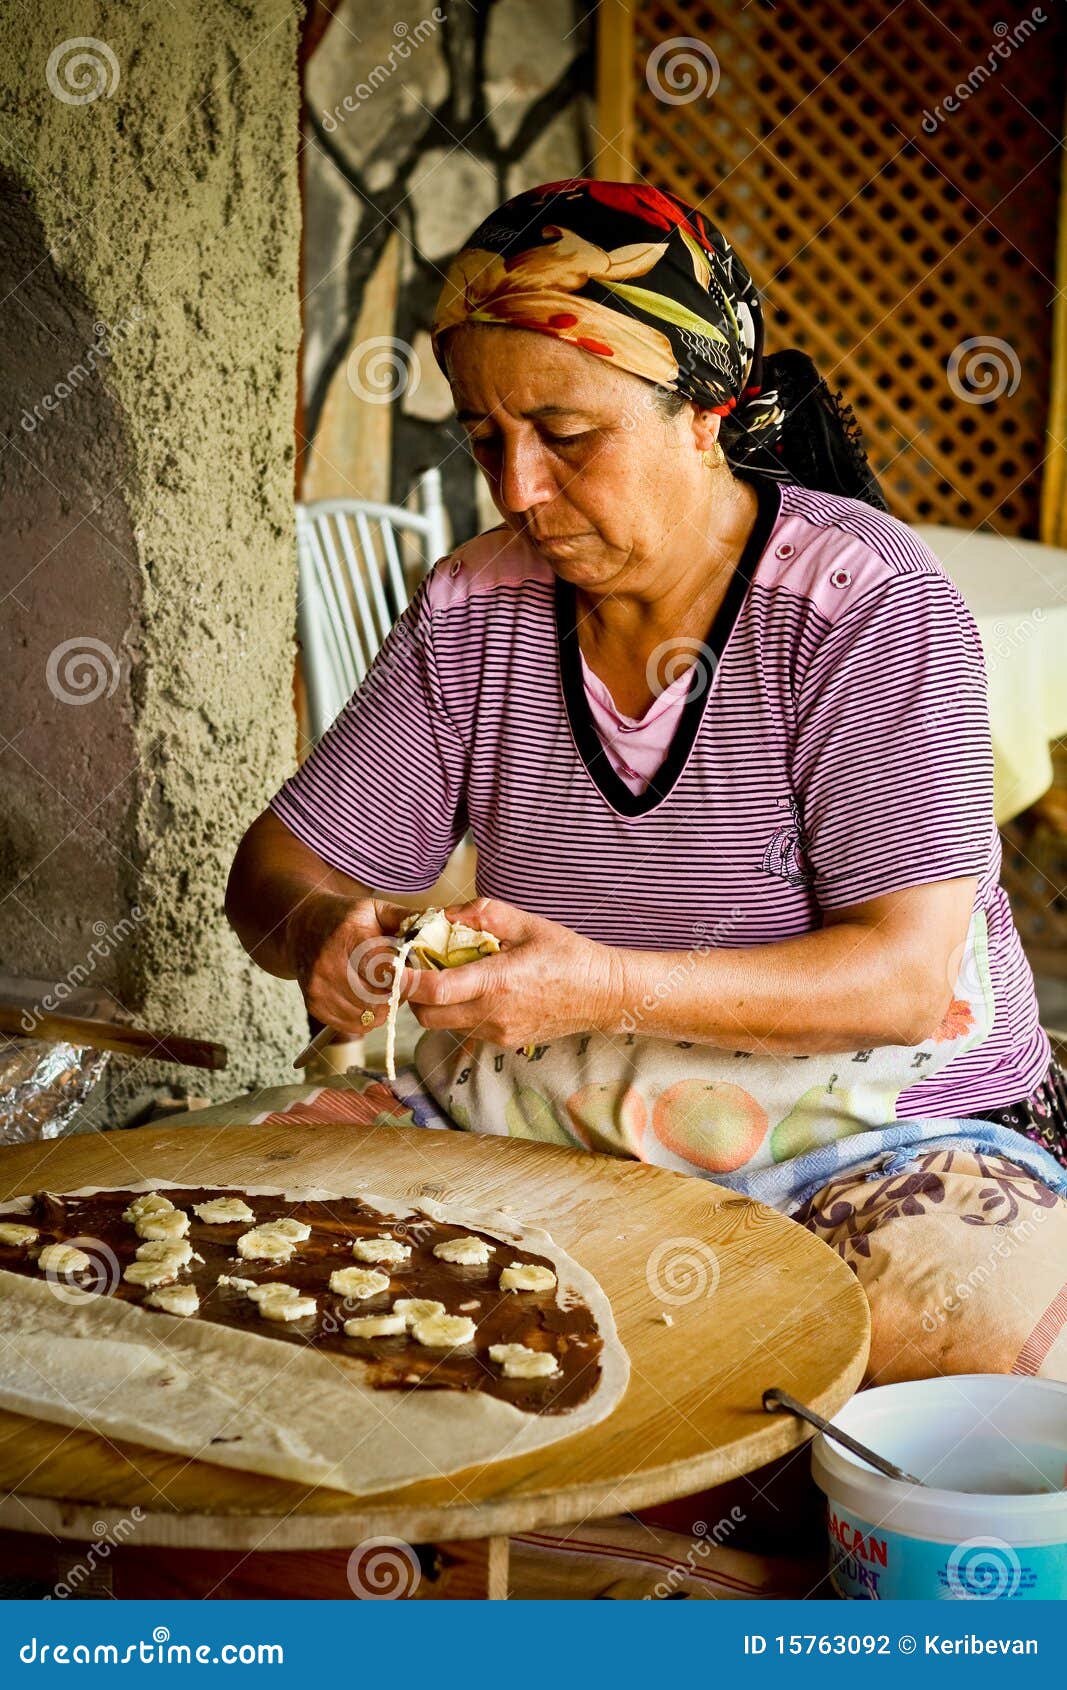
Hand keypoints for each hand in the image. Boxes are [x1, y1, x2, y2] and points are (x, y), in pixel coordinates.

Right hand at [286, 893, 411, 1037]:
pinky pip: (356, 1025)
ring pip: (371, 1016)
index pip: (386, 971)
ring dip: (384, 1007)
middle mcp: (329, 965)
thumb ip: (409, 919)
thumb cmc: (346, 918)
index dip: (407, 978)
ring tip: (380, 986)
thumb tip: (443, 926)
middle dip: (398, 993)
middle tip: (399, 979)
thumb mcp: (376, 909)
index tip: (413, 974)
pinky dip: (368, 1016)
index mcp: (348, 937)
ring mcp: (320, 989)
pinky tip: (365, 996)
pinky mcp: (315, 1006)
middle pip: (381, 999)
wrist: (301, 928)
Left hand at [401, 897, 622, 1048]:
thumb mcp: (527, 924)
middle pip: (427, 1016)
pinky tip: (478, 990)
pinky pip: (467, 1029)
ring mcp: (498, 1033)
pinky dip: (460, 1011)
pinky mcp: (504, 1042)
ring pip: (445, 1025)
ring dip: (437, 1003)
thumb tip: (444, 915)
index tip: (390, 967)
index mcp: (496, 982)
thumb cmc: (568, 955)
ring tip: (451, 976)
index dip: (404, 981)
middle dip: (414, 995)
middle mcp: (493, 1014)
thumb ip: (483, 915)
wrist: (602, 994)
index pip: (434, 990)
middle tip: (418, 969)